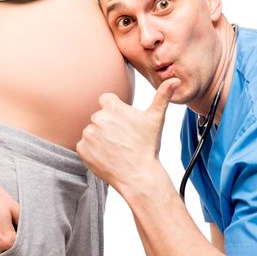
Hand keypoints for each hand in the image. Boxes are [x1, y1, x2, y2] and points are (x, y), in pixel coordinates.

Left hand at [77, 78, 179, 193]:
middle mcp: (98, 118)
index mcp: (112, 107)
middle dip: (108, 126)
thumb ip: (162, 96)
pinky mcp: (82, 149)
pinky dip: (92, 151)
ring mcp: (88, 134)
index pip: (106, 100)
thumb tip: (174, 80)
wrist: (138, 176)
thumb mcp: (156, 119)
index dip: (114, 110)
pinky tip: (106, 156)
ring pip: (91, 131)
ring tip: (115, 148)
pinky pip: (84, 146)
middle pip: (99, 117)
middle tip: (122, 139)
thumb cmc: (147, 147)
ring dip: (99, 138)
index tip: (122, 122)